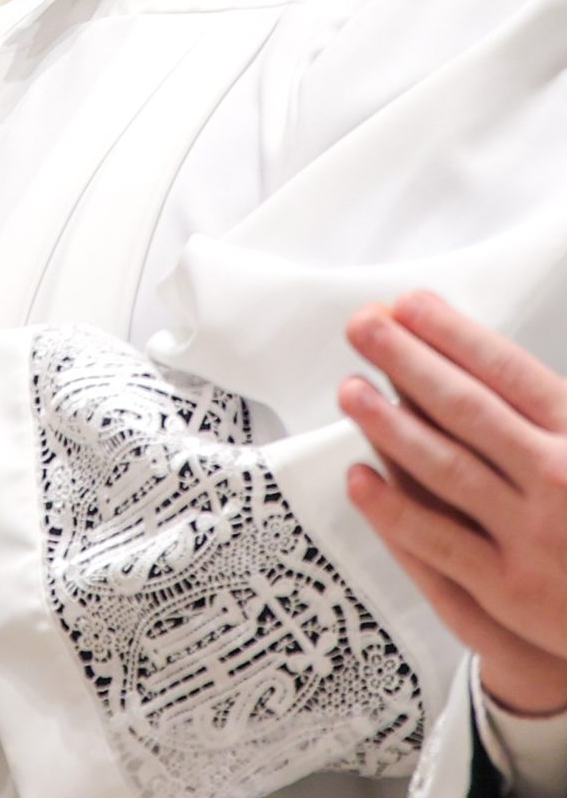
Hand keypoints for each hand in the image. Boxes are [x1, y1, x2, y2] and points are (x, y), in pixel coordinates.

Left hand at [340, 291, 566, 714]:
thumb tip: (488, 360)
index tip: (407, 304)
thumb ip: (554, 409)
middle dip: (406, 359)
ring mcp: (535, 536)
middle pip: (465, 407)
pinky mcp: (512, 590)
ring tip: (349, 389)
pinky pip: (438, 542)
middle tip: (361, 324)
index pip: (507, 371)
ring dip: (388, 423)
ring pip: (443, 466)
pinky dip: (392, 509)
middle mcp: (560, 478)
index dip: (451, 334)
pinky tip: (357, 478)